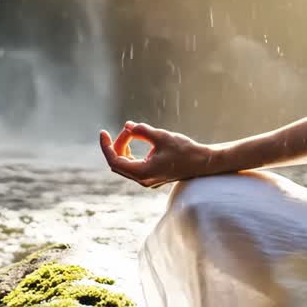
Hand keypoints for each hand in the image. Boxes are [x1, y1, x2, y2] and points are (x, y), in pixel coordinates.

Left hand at [99, 121, 218, 188]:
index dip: (106, 146)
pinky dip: (132, 153)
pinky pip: (134, 166)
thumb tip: (127, 126)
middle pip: (119, 162)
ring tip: (132, 133)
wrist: (203, 162)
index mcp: (142, 173)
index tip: (103, 132)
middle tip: (129, 129)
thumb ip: (142, 131)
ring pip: (126, 165)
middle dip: (119, 144)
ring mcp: (148, 180)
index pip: (114, 160)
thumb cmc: (184, 150)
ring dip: (125, 148)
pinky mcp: (153, 176)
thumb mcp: (161, 136)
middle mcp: (142, 180)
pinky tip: (136, 141)